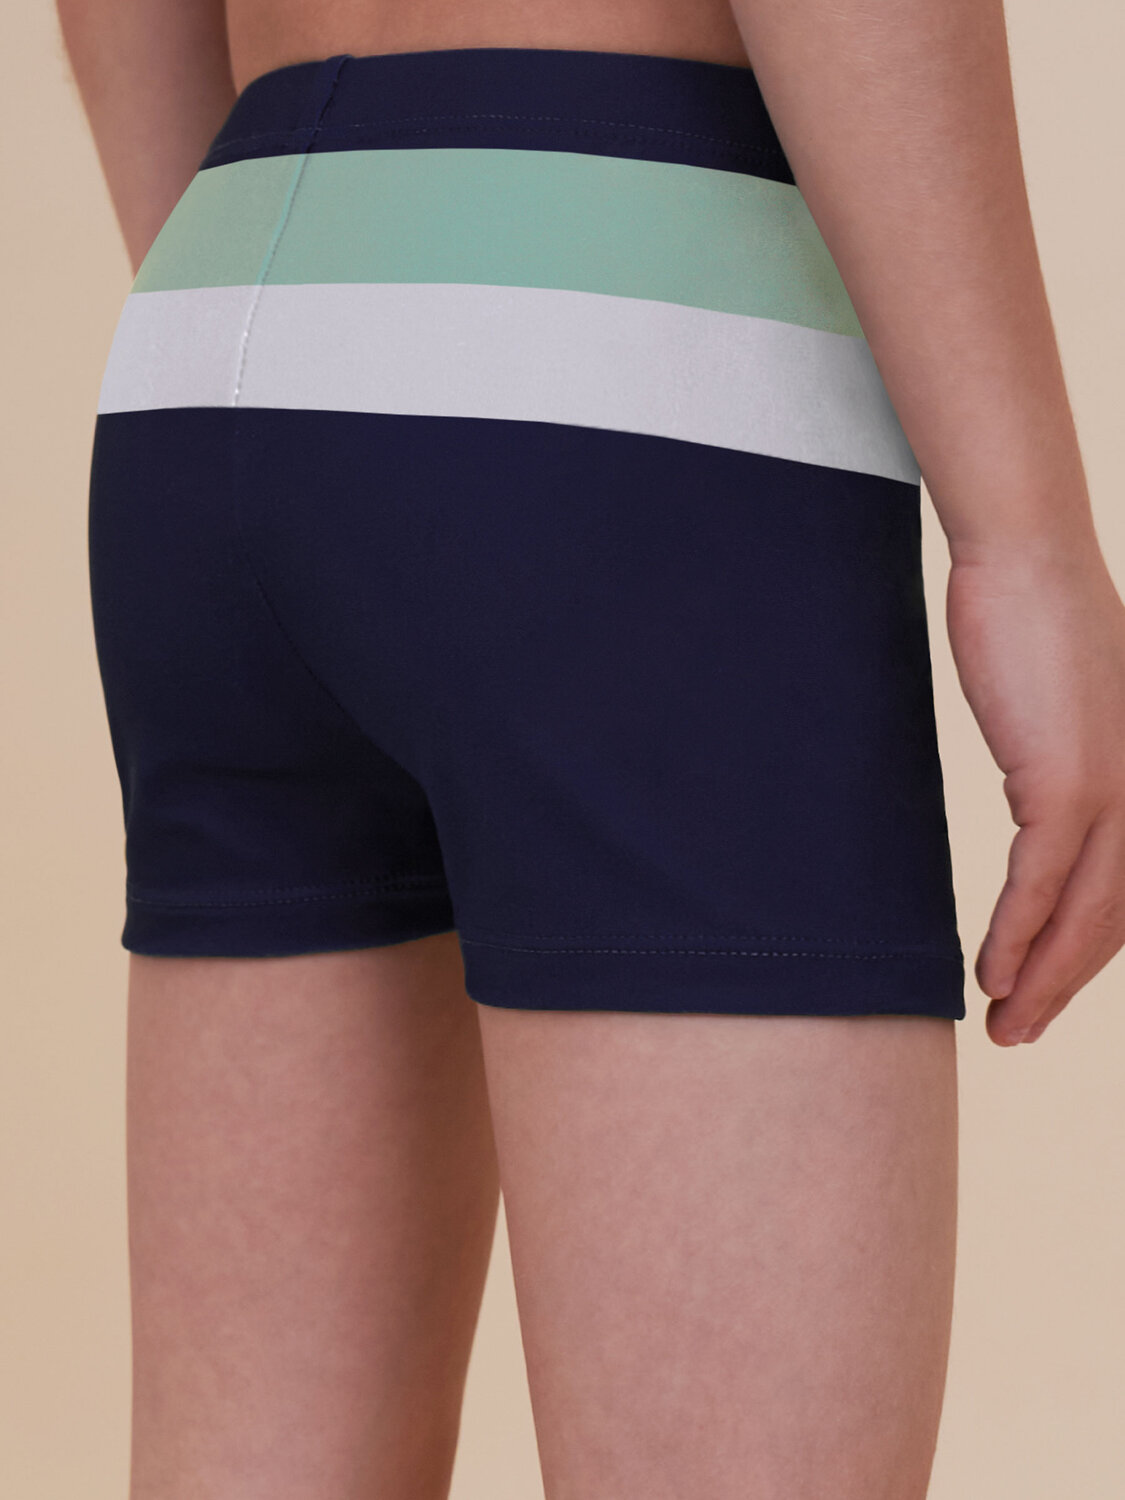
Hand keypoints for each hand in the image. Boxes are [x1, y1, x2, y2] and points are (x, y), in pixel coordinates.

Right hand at [945, 541, 1124, 1045]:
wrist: (1026, 562)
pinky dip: (1017, 936)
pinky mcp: (1069, 781)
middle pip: (1116, 918)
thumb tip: (1041, 795)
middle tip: (1021, 1030)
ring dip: (1043, 979)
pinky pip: (1043, 883)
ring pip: (1086, 915)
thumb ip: (1064, 752)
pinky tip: (991, 972)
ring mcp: (1115, 787)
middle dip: (1066, 983)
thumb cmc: (1033, 619)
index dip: (1088, 951)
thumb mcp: (1061, 703)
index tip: (1045, 987)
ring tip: (1006, 1024)